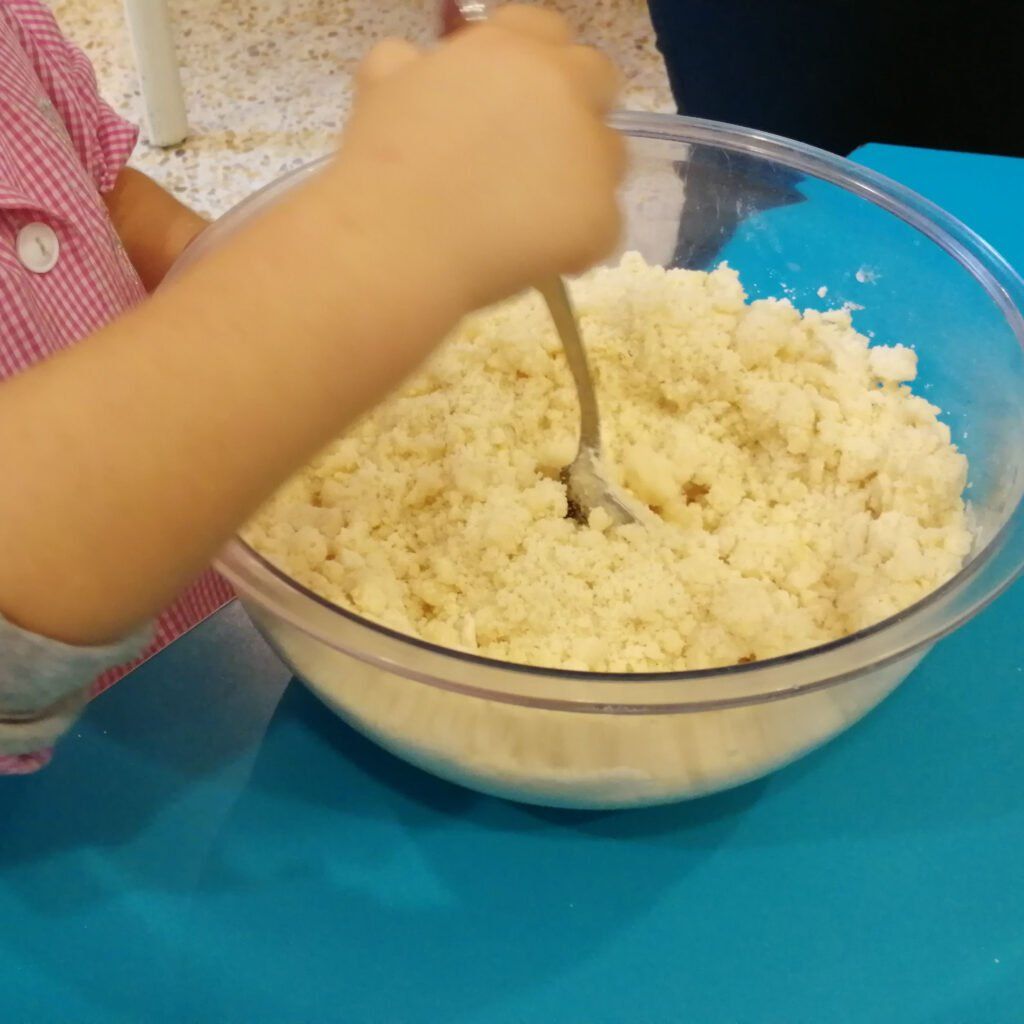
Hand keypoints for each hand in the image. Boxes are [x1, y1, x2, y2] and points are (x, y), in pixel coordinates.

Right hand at [324, 5, 624, 312]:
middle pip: (598, 80)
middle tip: (535, 160)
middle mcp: (560, 87)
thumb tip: (417, 63)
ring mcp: (588, 152)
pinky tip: (530, 257)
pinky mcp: (598, 215)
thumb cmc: (379, 169)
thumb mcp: (383, 87)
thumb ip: (414, 65)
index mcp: (508, 49)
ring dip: (580, 179)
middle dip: (575, 112)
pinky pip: (603, 227)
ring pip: (610, 158)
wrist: (397, 245)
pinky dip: (574, 244)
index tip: (517, 102)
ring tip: (530, 218)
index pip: (548, 31)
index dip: (537, 66)